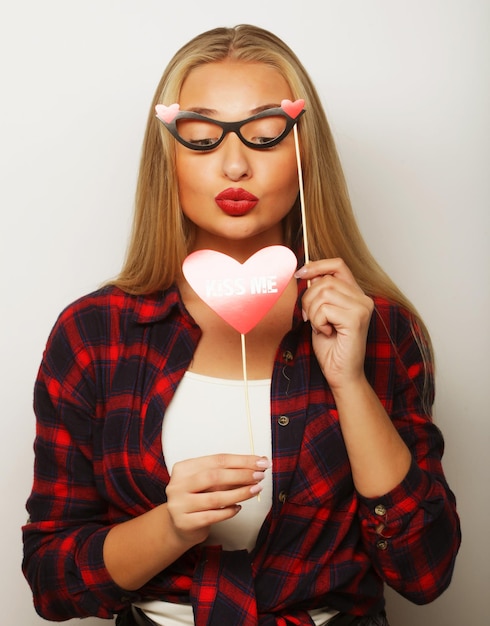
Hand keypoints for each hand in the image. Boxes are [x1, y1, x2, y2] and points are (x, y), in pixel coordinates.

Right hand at [165, 453, 269, 546]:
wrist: (179, 526)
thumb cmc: (197, 499)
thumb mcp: (208, 483)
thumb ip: (228, 474)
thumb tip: (256, 464)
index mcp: (184, 468)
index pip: (217, 460)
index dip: (241, 460)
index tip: (260, 462)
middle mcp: (178, 485)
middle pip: (214, 476)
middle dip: (241, 475)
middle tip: (259, 476)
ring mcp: (179, 504)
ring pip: (215, 498)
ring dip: (240, 493)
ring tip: (255, 490)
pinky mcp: (184, 523)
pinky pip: (212, 516)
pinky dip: (229, 511)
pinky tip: (238, 507)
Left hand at [295, 258, 373, 390]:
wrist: (342, 374)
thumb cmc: (331, 347)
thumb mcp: (321, 314)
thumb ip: (319, 294)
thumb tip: (309, 274)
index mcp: (356, 295)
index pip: (338, 265)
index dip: (317, 265)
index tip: (300, 273)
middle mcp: (363, 298)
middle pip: (325, 280)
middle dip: (308, 299)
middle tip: (310, 318)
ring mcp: (362, 308)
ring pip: (323, 293)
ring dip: (313, 312)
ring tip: (320, 327)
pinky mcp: (356, 319)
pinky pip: (324, 309)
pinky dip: (318, 322)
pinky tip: (326, 333)